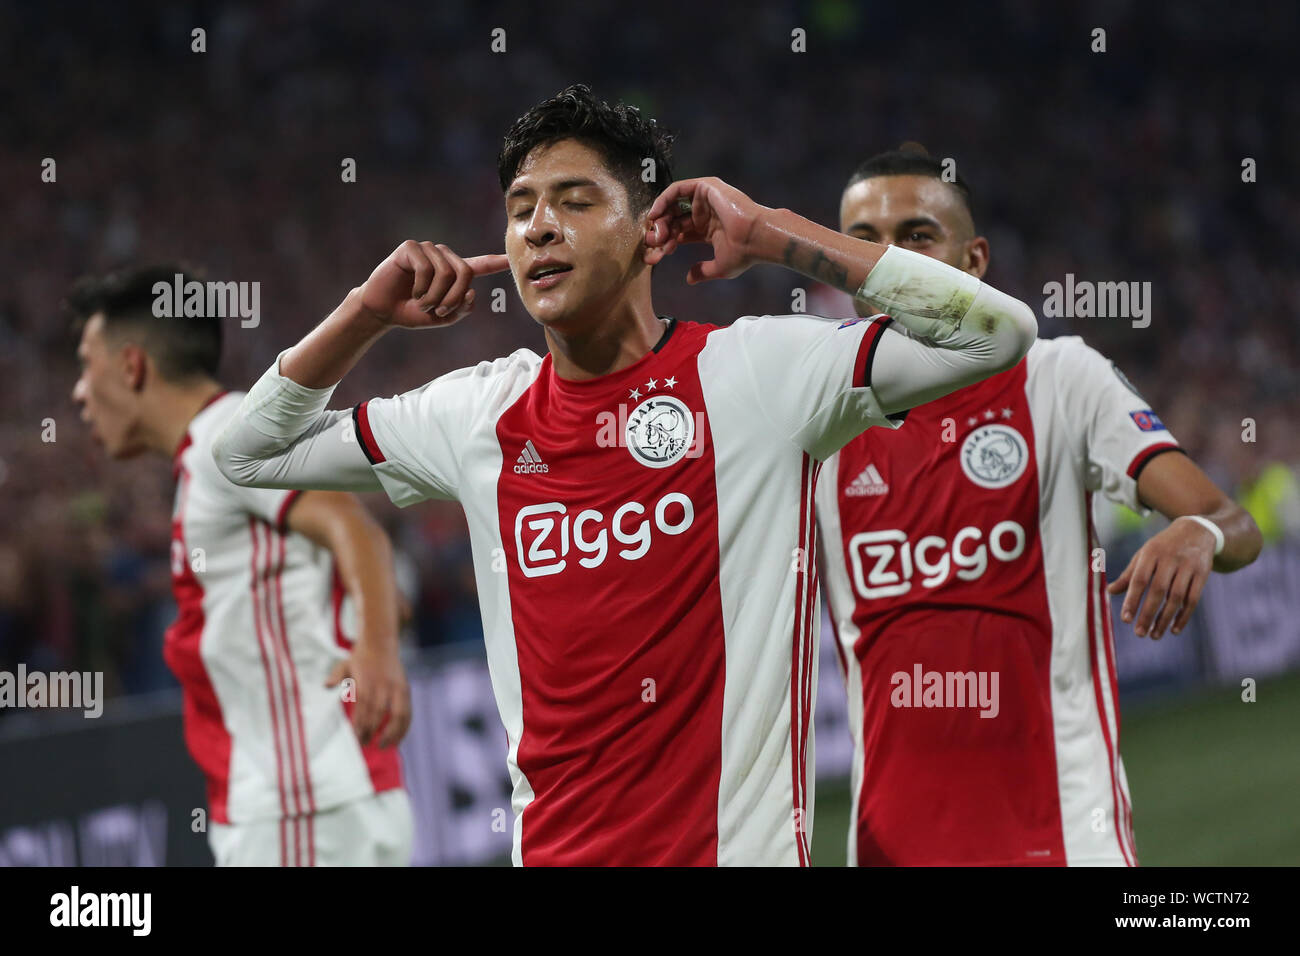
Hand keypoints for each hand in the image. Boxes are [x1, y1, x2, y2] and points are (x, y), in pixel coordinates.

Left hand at [325, 642, 411, 747]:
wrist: (381, 642)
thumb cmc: (360, 657)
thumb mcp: (344, 664)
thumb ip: (336, 676)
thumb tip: (326, 686)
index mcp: (367, 680)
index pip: (364, 706)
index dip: (361, 723)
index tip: (357, 738)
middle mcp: (383, 684)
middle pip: (379, 712)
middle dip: (372, 731)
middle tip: (364, 744)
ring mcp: (397, 687)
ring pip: (398, 714)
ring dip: (391, 732)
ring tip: (383, 745)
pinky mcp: (405, 689)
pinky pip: (407, 711)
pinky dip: (403, 727)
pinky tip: (397, 738)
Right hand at [359, 240, 508, 327]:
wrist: (383, 311)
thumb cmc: (412, 312)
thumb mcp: (443, 317)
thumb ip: (462, 308)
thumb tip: (473, 291)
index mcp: (454, 272)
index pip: (480, 265)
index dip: (496, 262)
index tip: (511, 258)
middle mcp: (443, 257)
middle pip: (465, 273)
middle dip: (453, 297)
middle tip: (438, 311)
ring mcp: (427, 250)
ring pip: (446, 272)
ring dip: (435, 296)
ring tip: (422, 303)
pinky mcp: (411, 248)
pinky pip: (426, 267)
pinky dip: (421, 287)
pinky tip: (412, 293)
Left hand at [643, 177, 770, 282]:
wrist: (756, 238)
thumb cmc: (744, 253)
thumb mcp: (720, 268)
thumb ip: (703, 272)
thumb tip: (689, 279)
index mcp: (708, 230)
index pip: (679, 235)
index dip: (665, 244)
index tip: (654, 256)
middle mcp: (706, 214)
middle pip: (674, 220)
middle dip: (660, 232)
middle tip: (651, 244)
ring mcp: (706, 200)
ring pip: (674, 205)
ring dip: (661, 217)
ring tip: (655, 231)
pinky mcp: (707, 187)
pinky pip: (678, 189)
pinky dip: (664, 199)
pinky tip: (656, 214)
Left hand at [1106, 516, 1216, 637]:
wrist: (1197, 530)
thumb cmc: (1163, 546)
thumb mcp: (1144, 555)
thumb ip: (1129, 574)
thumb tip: (1110, 591)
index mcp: (1151, 553)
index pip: (1139, 579)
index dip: (1132, 600)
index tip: (1125, 619)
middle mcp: (1170, 559)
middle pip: (1158, 591)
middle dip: (1148, 614)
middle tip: (1139, 633)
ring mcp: (1188, 566)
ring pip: (1177, 597)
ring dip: (1165, 619)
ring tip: (1154, 635)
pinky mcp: (1203, 574)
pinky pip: (1193, 599)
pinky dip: (1184, 616)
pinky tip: (1174, 629)